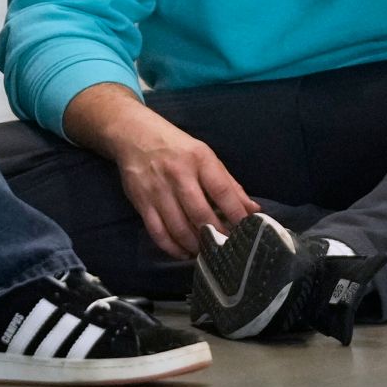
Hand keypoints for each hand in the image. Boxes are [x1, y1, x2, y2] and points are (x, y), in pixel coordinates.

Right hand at [63, 84, 256, 258]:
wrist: (134, 134)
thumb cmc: (177, 147)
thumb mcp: (205, 156)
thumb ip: (229, 184)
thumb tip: (253, 210)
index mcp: (199, 159)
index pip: (221, 191)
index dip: (236, 213)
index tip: (247, 231)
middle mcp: (178, 174)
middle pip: (200, 213)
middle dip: (215, 235)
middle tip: (225, 248)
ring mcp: (157, 189)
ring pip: (179, 227)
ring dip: (195, 245)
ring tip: (206, 252)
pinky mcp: (141, 202)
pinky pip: (158, 232)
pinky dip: (172, 248)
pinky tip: (184, 252)